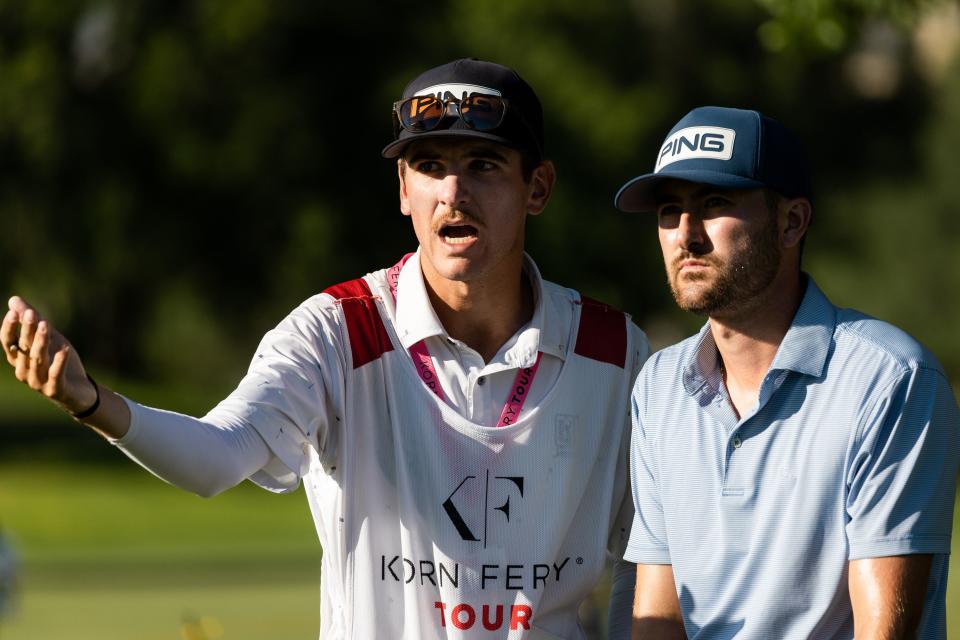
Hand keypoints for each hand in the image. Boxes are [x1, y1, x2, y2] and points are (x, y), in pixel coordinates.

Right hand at [2, 296, 97, 415]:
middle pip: (23, 348)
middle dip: (27, 330)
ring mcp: (38, 382)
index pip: (8, 342)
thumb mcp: (49, 339)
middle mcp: (24, 371)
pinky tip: (64, 348)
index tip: (14, 312)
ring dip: (41, 342)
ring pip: (37, 360)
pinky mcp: (55, 390)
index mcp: (19, 359)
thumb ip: (33, 322)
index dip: (9, 328)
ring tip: (47, 325)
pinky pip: (55, 374)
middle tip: (31, 313)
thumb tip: (13, 300)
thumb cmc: (59, 362)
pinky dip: (59, 361)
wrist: (79, 391)